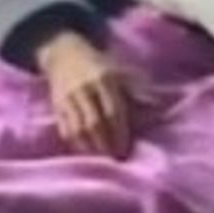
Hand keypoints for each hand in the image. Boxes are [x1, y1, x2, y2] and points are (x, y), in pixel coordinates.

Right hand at [35, 30, 131, 158]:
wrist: (65, 54)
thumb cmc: (100, 66)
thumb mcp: (121, 71)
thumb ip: (137, 90)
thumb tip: (157, 106)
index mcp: (104, 80)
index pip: (113, 111)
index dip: (120, 132)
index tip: (126, 149)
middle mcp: (84, 89)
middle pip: (94, 123)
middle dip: (106, 144)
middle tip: (116, 158)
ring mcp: (67, 98)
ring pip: (78, 129)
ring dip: (91, 147)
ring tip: (102, 158)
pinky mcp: (56, 106)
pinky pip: (65, 130)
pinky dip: (76, 143)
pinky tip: (87, 151)